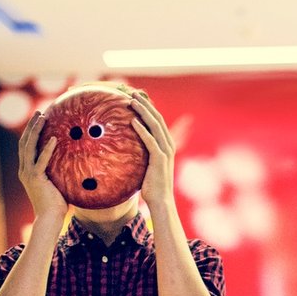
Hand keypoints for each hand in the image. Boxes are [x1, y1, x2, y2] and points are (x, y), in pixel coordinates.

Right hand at [18, 112, 66, 219]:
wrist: (49, 219)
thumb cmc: (56, 204)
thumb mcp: (57, 183)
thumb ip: (60, 171)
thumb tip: (76, 162)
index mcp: (27, 171)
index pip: (27, 147)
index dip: (31, 132)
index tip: (39, 119)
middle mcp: (25, 170)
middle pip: (25, 142)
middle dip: (31, 126)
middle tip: (39, 113)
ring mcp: (29, 174)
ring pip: (29, 147)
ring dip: (36, 131)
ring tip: (43, 118)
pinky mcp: (36, 179)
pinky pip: (41, 161)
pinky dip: (47, 149)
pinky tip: (54, 139)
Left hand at [127, 89, 175, 213]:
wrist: (161, 201)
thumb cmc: (152, 186)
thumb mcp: (148, 167)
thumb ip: (143, 156)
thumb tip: (128, 150)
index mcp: (167, 145)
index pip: (158, 122)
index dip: (148, 109)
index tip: (137, 99)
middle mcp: (168, 146)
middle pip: (157, 119)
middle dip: (145, 105)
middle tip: (133, 94)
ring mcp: (165, 152)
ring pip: (154, 126)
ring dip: (143, 112)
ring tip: (132, 101)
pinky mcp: (159, 159)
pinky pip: (150, 140)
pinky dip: (142, 130)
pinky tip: (132, 121)